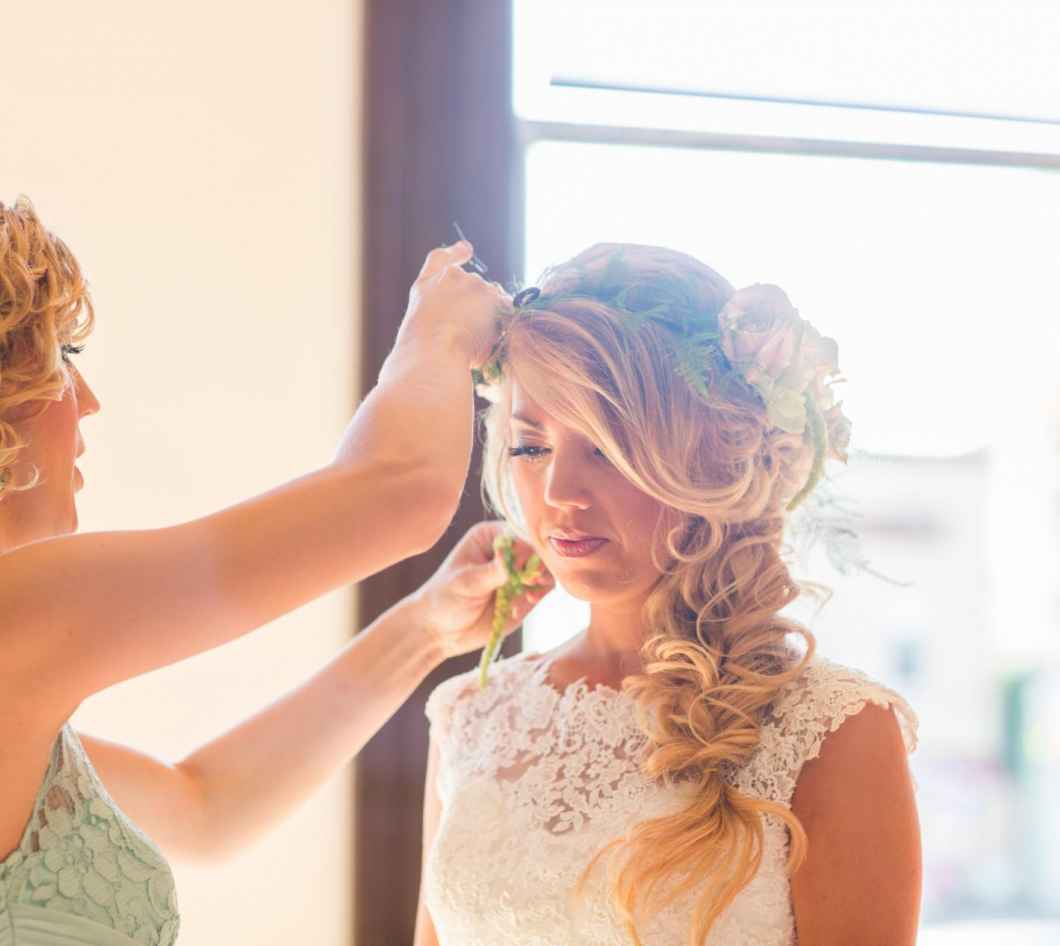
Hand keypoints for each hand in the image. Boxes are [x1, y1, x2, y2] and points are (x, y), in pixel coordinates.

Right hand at [395, 242, 511, 369]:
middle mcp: (452, 277)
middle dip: (478, 305)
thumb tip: (468, 324)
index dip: (456, 252)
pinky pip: (507, 309)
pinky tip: (492, 338)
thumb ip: (442, 316)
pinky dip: (504, 322)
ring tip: (475, 340)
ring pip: (493, 299)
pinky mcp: (494, 297)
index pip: (442, 259)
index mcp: (427, 284)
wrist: (432, 354)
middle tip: (471, 333)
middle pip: (475, 286)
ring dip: (491, 316)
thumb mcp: (421, 329)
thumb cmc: (423, 352)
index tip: (467, 249)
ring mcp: (475, 284)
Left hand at [406, 520, 554, 661]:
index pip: (520, 532)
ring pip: (547, 565)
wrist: (442, 630)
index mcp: (490, 535)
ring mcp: (519, 570)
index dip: (527, 547)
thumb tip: (507, 556)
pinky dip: (539, 594)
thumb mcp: (466, 583)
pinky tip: (522, 605)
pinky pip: (545, 585)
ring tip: (527, 595)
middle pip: (538, 547)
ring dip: (541, 579)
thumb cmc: (446, 598)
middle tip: (527, 582)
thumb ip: (491, 571)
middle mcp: (508, 548)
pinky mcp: (526, 590)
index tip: (522, 568)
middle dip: (537, 564)